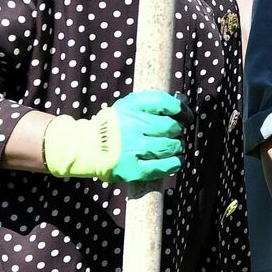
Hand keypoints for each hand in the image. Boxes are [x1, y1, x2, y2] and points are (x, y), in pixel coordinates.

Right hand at [42, 90, 184, 182]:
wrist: (86, 147)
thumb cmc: (115, 126)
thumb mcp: (128, 107)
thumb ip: (154, 103)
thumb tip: (185, 102)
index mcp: (131, 106)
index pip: (166, 103)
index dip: (181, 109)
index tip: (185, 115)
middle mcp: (131, 125)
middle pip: (171, 127)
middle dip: (177, 130)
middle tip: (174, 133)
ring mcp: (131, 148)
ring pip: (169, 147)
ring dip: (177, 147)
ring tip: (174, 146)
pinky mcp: (132, 169)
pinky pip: (162, 167)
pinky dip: (174, 163)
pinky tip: (176, 160)